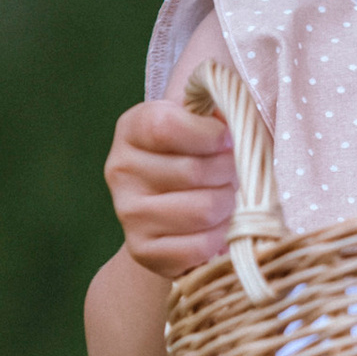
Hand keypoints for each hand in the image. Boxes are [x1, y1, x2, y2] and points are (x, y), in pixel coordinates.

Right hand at [104, 94, 236, 277]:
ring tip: (226, 199)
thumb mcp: (203, 123)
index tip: (227, 140)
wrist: (174, 214)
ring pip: (202, 210)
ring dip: (228, 205)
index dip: (208, 135)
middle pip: (193, 171)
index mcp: (133, 128)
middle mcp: (121, 168)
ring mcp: (128, 212)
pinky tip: (216, 227)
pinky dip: (220, 237)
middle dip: (228, 173)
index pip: (166, 128)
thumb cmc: (200, 157)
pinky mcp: (142, 250)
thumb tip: (235, 104)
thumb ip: (218, 108)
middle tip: (232, 175)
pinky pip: (199, 246)